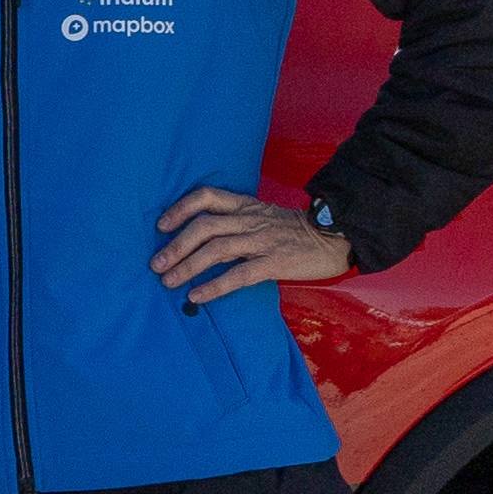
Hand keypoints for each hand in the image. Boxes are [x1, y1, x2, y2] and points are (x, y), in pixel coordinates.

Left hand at [154, 185, 354, 306]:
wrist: (336, 236)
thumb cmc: (295, 231)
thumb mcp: (264, 216)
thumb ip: (237, 223)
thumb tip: (203, 243)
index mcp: (246, 206)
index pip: (206, 197)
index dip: (180, 209)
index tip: (161, 225)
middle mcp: (250, 220)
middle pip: (204, 227)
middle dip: (176, 245)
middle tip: (156, 264)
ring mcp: (262, 240)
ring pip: (216, 249)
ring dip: (187, 266)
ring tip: (168, 281)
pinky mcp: (274, 262)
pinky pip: (238, 275)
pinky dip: (214, 286)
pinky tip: (197, 296)